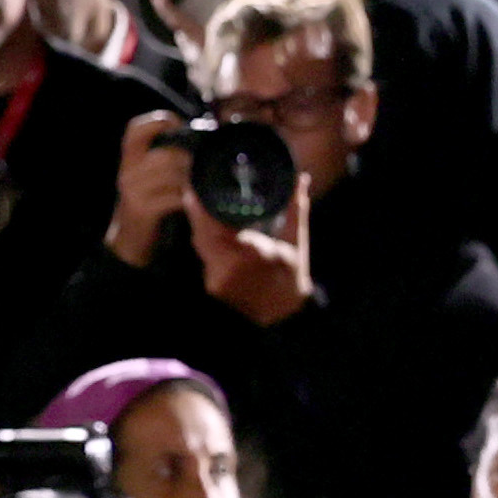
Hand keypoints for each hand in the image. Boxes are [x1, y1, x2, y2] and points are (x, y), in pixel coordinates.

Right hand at [102, 110, 188, 265]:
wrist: (130, 240)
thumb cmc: (149, 203)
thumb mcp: (149, 176)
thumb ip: (167, 156)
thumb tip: (200, 136)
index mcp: (129, 158)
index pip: (136, 129)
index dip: (159, 122)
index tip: (179, 126)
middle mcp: (127, 171)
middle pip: (166, 152)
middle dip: (191, 157)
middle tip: (206, 164)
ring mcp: (133, 190)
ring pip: (172, 172)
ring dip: (193, 178)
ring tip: (203, 183)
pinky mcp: (142, 209)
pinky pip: (173, 196)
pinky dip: (189, 198)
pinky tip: (195, 201)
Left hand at [187, 173, 313, 327]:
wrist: (280, 318)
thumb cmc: (290, 278)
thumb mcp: (296, 244)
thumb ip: (296, 210)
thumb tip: (302, 179)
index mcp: (253, 252)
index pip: (218, 222)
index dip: (204, 205)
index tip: (199, 187)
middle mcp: (231, 264)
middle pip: (202, 229)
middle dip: (198, 209)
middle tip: (196, 188)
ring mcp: (219, 276)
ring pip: (199, 239)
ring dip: (198, 222)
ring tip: (198, 201)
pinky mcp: (212, 282)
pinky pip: (203, 251)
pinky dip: (204, 238)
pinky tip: (205, 225)